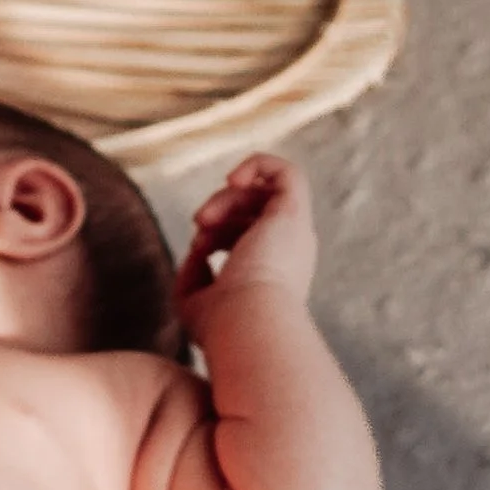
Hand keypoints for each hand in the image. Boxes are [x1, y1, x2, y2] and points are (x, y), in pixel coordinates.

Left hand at [177, 154, 317, 316]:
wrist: (247, 324)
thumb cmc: (222, 325)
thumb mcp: (195, 300)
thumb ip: (194, 274)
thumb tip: (197, 252)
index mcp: (275, 277)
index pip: (249, 239)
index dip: (216, 235)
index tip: (197, 251)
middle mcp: (290, 254)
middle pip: (256, 213)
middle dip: (220, 212)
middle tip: (200, 228)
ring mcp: (294, 233)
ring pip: (262, 192)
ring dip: (226, 197)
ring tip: (205, 219)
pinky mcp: (293, 215)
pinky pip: (287, 173)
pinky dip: (257, 164)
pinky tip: (233, 179)